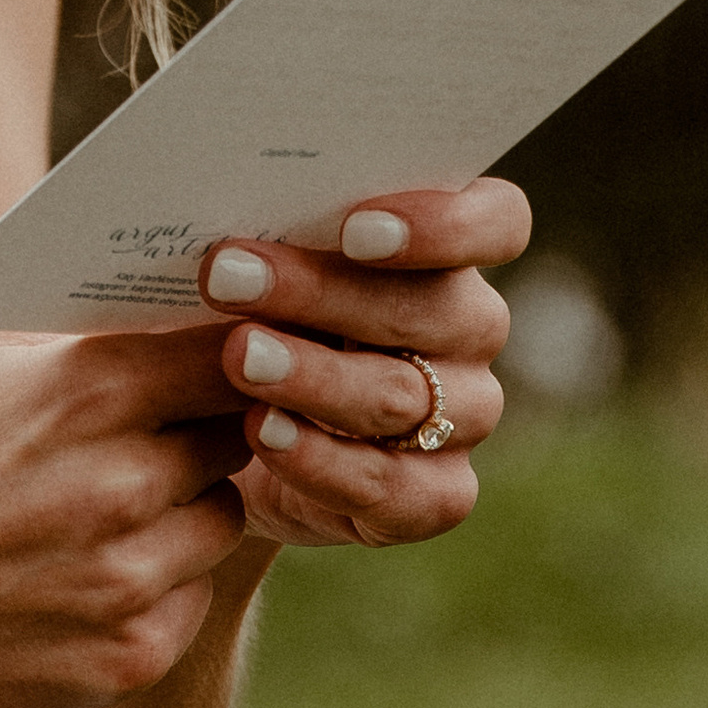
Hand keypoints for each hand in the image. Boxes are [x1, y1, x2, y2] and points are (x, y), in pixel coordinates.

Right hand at [0, 325, 251, 707]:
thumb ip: (75, 342)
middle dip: (201, 428)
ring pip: (219, 523)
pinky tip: (91, 570)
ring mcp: (128, 581)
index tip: (221, 357)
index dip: (230, 354)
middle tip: (154, 431)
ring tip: (111, 505)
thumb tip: (158, 318)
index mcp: (88, 392)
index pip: (230, 355)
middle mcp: (124, 485)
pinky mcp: (124, 658)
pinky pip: (190, 603)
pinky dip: (158, 584)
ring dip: (182, 508)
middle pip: (234, 439)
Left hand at [193, 180, 522, 551]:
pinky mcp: (437, 494)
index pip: (496, 221)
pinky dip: (322, 460)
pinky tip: (263, 431)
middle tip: (228, 276)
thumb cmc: (246, 314)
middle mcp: (471, 330)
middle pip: (434, 307)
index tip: (354, 228)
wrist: (228, 436)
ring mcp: (464, 417)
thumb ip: (264, 232)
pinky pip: (397, 485)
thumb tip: (210, 213)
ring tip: (238, 358)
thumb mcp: (254, 264)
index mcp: (448, 252)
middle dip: (323, 292)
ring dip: (315, 376)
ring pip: (407, 396)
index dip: (445, 223)